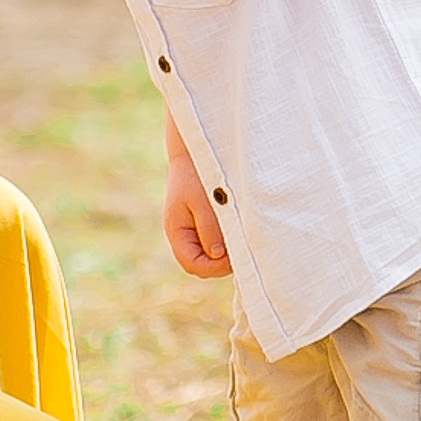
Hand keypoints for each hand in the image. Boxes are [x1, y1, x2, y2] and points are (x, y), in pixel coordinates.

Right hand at [163, 141, 232, 277]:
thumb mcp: (203, 201)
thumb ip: (209, 228)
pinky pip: (215, 242)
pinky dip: (227, 241)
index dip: (214, 268)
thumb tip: (218, 255)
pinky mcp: (203, 222)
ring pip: (210, 255)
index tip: (235, 257)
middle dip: (221, 264)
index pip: (192, 264)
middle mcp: (183, 235)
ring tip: (242, 238)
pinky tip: (239, 230)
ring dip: (226, 253)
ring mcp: (193, 229)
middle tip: (243, 249)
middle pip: (201, 265)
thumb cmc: (196, 174)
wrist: (194, 151)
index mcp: (177, 231)